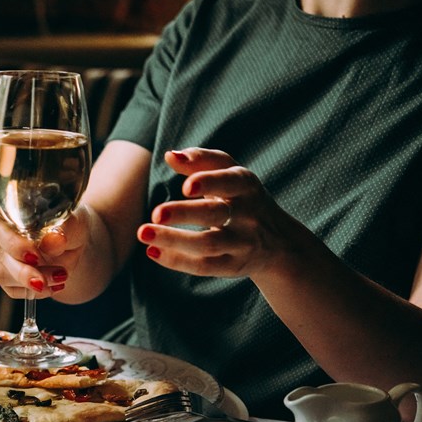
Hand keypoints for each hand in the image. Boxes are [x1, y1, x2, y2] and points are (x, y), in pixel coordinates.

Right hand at [0, 207, 86, 298]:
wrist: (72, 241)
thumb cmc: (69, 224)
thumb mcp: (74, 222)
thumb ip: (64, 229)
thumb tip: (53, 242)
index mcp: (4, 208)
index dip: (13, 244)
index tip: (35, 256)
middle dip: (22, 271)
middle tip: (47, 278)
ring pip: (1, 275)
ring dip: (31, 283)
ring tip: (60, 276)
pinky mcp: (3, 273)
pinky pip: (11, 289)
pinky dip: (33, 291)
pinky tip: (52, 284)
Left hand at [136, 148, 303, 277]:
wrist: (279, 242)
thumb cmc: (242, 198)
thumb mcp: (231, 175)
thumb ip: (202, 161)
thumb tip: (170, 155)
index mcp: (246, 186)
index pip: (231, 181)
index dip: (210, 182)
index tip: (186, 185)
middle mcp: (248, 215)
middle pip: (216, 214)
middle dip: (185, 213)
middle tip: (156, 213)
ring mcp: (242, 243)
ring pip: (208, 244)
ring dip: (173, 239)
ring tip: (143, 233)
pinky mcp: (233, 266)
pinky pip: (204, 266)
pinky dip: (177, 260)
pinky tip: (152, 251)